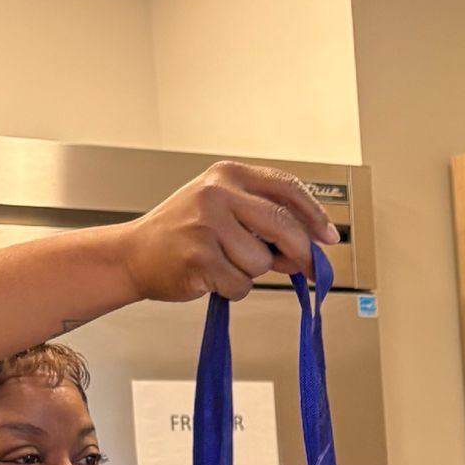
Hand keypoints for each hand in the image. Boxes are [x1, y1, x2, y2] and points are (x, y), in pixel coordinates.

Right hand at [115, 161, 337, 303]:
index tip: (329, 237)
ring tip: (223, 263)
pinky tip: (212, 276)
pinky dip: (233, 289)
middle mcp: (217, 192)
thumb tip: (310, 251)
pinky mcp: (200, 256)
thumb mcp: (224, 213)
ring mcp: (207, 223)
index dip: (315, 215)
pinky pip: (241, 284)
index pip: (286, 188)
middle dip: (301, 252)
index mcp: (228, 175)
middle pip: (284, 225)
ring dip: (251, 273)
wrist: (135, 253)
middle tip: (306, 268)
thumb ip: (265, 226)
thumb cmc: (184, 234)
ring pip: (262, 261)